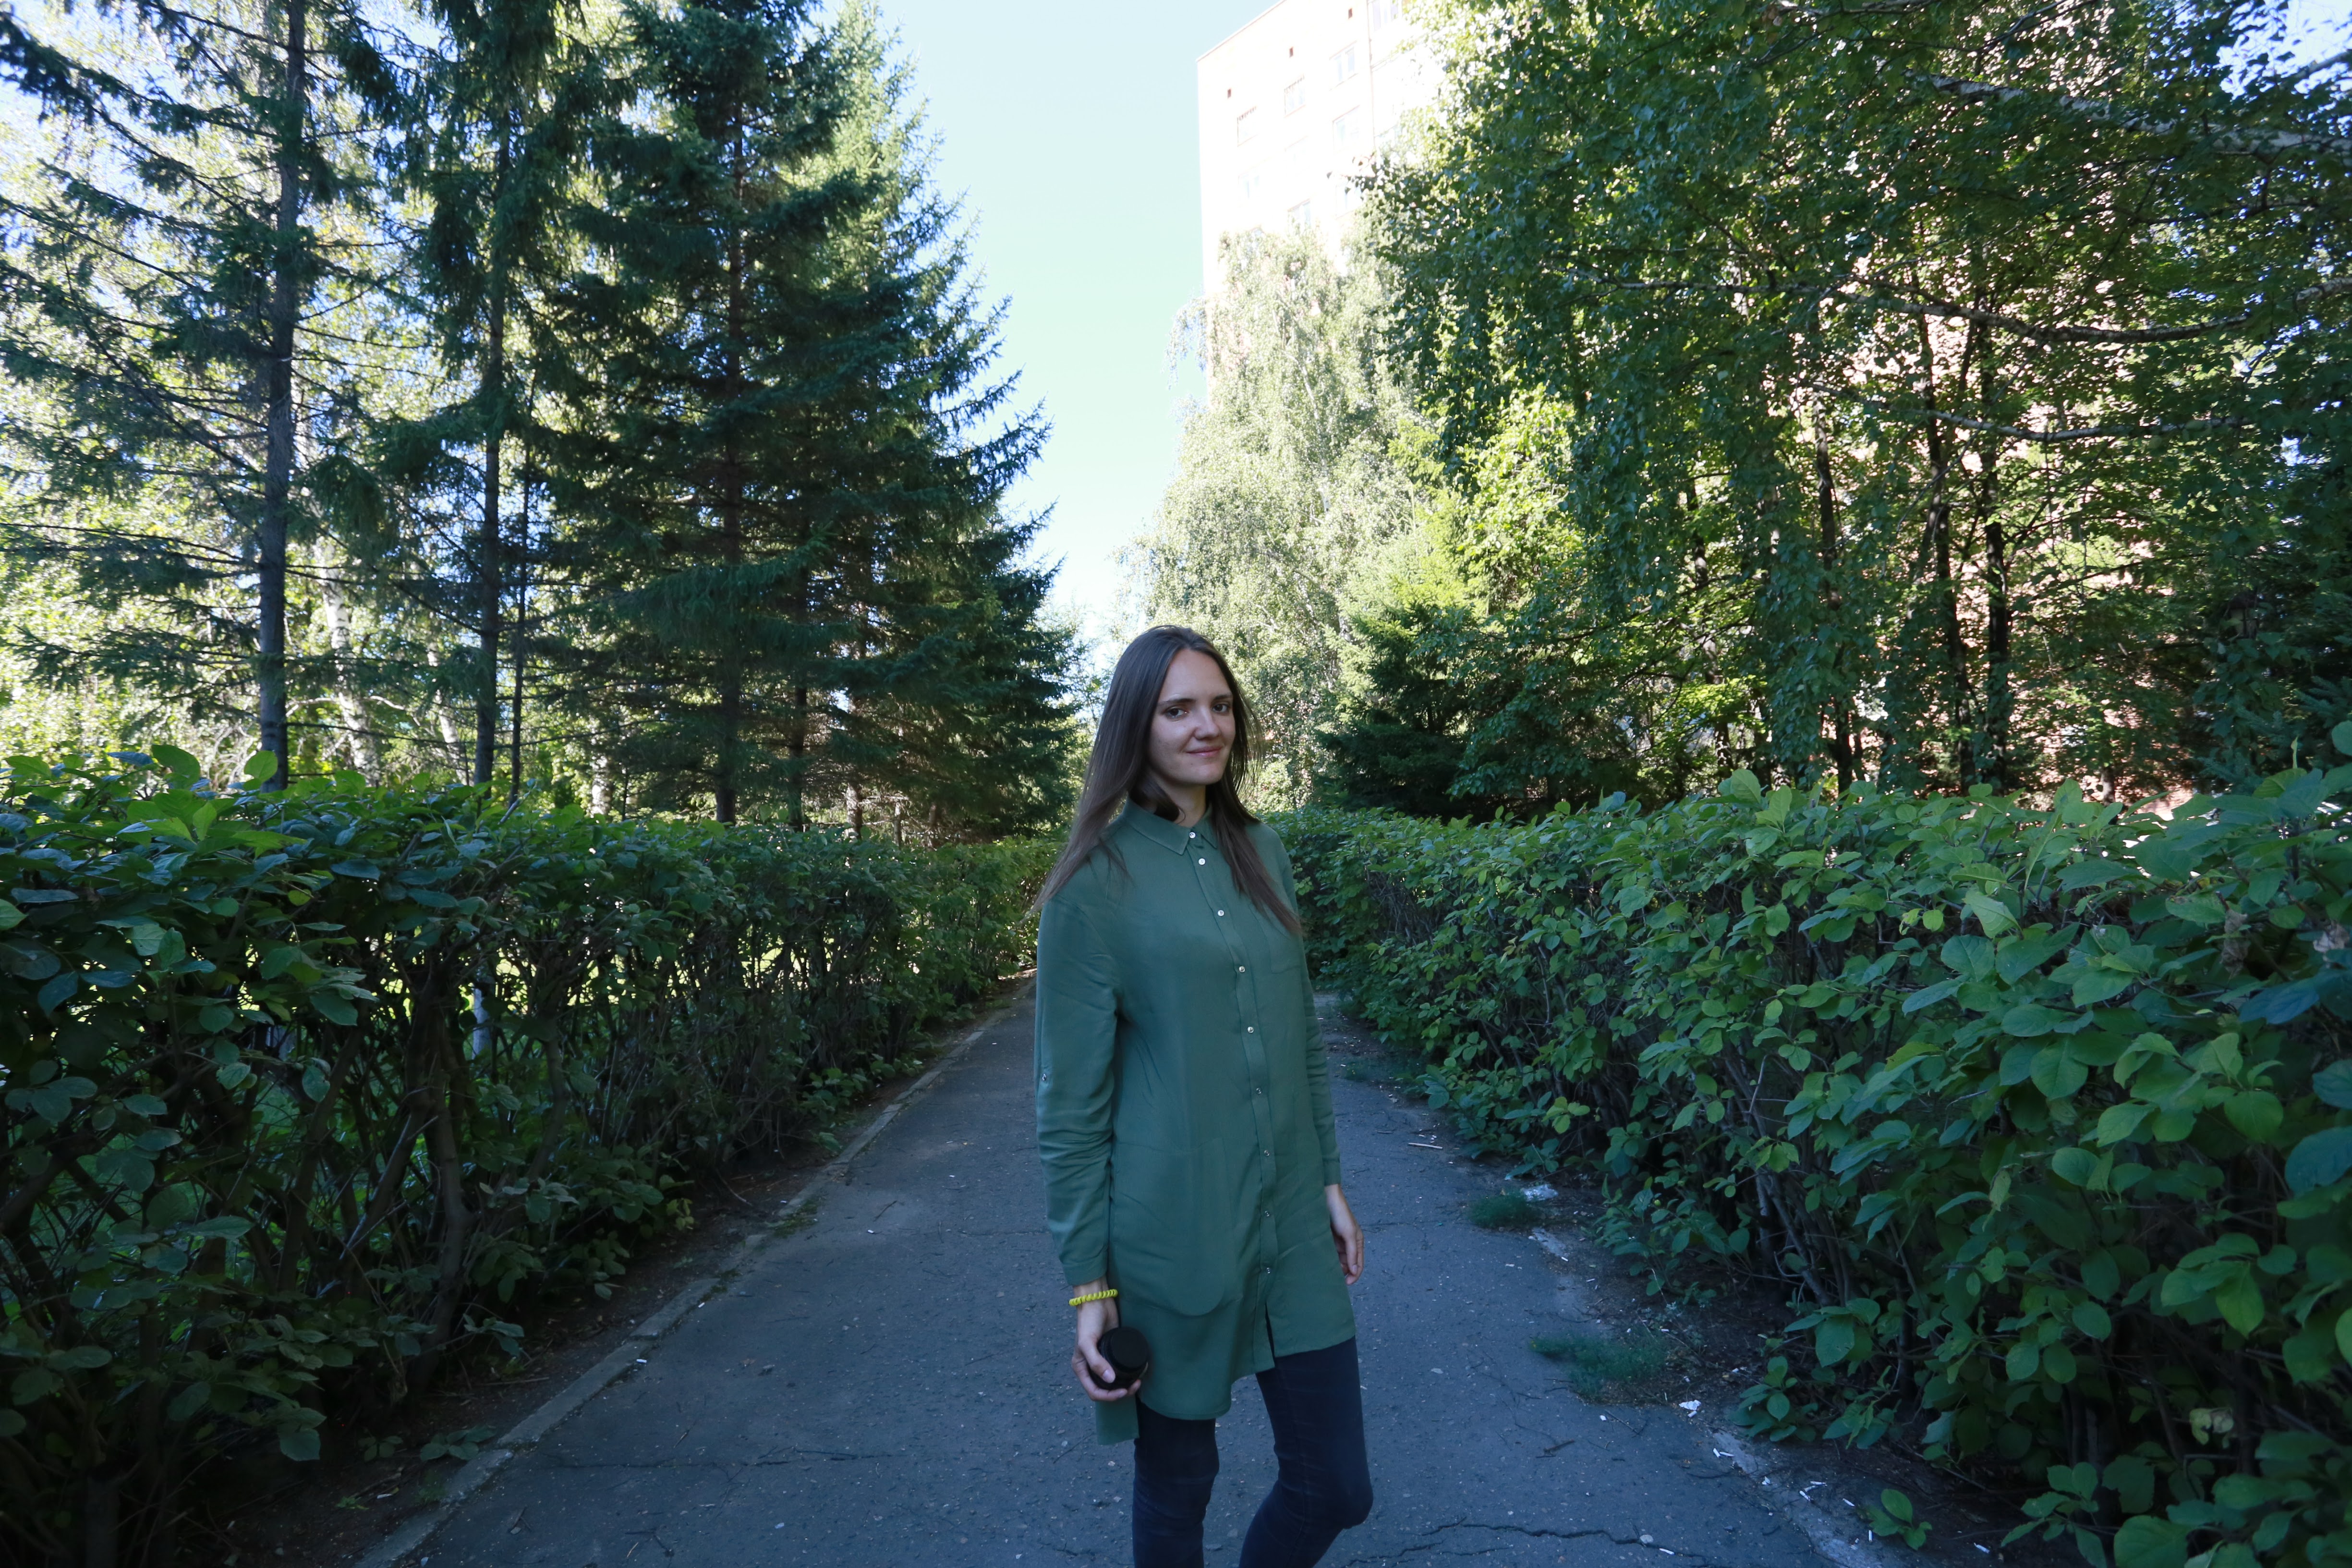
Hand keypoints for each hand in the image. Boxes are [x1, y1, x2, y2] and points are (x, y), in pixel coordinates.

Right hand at [1069, 1280, 1135, 1402]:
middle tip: (1134, 1386)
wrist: (1098, 1302)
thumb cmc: (1088, 1321)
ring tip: (1138, 1381)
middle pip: (1105, 1389)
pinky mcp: (1113, 1353)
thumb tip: (1109, 1381)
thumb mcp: (1087, 1343)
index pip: (1094, 1392)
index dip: (1108, 1396)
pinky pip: (1121, 1368)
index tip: (1123, 1391)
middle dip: (1120, 1392)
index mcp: (1081, 1368)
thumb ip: (1096, 1362)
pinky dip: (1129, 1373)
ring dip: (1126, 1385)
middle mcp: (1091, 1367)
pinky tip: (1138, 1371)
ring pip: (1114, 1381)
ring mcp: (1103, 1361)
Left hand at [1326, 1184, 1363, 1283]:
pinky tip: (1322, 1264)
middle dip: (1344, 1273)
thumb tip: (1355, 1271)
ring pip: (1338, 1261)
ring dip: (1335, 1267)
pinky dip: (1327, 1260)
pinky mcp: (1327, 1240)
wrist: (1325, 1198)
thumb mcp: (1349, 1233)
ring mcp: (1337, 1242)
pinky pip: (1329, 1254)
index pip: (1358, 1265)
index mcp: (1358, 1242)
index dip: (1355, 1275)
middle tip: (1335, 1280)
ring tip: (1327, 1273)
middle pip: (1348, 1265)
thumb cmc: (1340, 1213)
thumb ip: (1352, 1253)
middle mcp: (1348, 1244)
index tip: (1346, 1284)